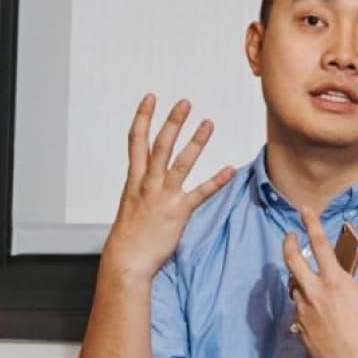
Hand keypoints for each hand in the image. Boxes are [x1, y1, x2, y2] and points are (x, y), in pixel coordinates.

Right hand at [98, 94, 229, 278]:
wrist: (127, 259)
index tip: (149, 98)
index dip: (142, 117)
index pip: (136, 141)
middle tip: (184, 102)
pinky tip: (230, 169)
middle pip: (160, 145)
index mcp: (135, 180)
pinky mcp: (178, 212)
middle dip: (172, 122)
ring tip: (208, 123)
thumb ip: (143, 187)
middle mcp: (148, 184)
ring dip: (196, 142)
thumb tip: (149, 178)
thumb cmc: (130, 235)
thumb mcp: (131, 204)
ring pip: (180, 163)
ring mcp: (163, 197)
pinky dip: (216, 181)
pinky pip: (200, 194)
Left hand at [281, 209, 357, 357]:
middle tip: (289, 235)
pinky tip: (314, 308)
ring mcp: (303, 311)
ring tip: (306, 275)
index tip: (303, 210)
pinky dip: (303, 302)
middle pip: (292, 260)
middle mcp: (313, 292)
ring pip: (293, 286)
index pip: (319, 244)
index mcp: (334, 281)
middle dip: (288, 243)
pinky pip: (298, 309)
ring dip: (298, 277)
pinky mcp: (299, 328)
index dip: (311, 223)